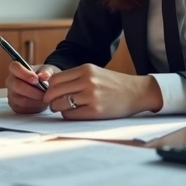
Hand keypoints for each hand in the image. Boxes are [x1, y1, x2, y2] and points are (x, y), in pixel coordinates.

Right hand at [5, 62, 59, 113]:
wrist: (44, 87)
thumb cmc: (43, 76)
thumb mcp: (47, 70)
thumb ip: (46, 72)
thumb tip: (43, 76)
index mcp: (15, 70)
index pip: (14, 67)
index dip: (25, 74)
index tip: (36, 79)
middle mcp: (10, 82)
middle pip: (17, 86)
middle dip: (33, 91)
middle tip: (45, 93)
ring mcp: (11, 95)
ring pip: (21, 100)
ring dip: (35, 101)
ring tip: (45, 99)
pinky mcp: (15, 106)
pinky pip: (23, 109)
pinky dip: (34, 108)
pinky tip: (41, 104)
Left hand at [43, 64, 162, 119]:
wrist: (137, 92)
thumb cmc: (114, 84)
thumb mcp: (95, 73)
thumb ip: (76, 77)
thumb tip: (53, 87)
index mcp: (86, 69)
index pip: (55, 79)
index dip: (49, 88)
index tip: (51, 93)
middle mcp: (87, 81)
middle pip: (54, 91)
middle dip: (50, 99)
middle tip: (52, 103)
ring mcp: (91, 96)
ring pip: (60, 104)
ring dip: (57, 108)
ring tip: (62, 109)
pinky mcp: (95, 111)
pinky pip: (70, 115)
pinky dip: (67, 115)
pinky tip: (73, 113)